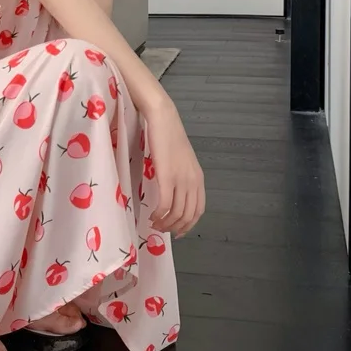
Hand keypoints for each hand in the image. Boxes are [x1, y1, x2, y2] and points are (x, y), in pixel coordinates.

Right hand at [145, 100, 205, 237]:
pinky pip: (165, 204)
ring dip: (165, 223)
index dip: (188, 225)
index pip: (198, 210)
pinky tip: (152, 215)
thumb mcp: (181, 159)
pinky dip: (159, 214)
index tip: (177, 231)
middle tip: (161, 229)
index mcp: (198, 178)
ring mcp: (181, 179)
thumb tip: (174, 192)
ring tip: (154, 223)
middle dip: (175, 227)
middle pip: (188, 215)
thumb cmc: (169, 136)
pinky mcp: (166, 176)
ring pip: (177, 213)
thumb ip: (182, 176)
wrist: (163, 119)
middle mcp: (193, 181)